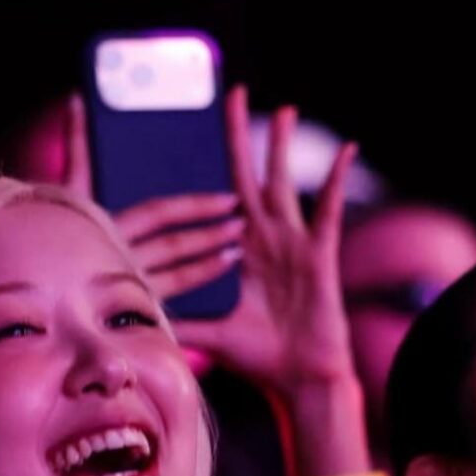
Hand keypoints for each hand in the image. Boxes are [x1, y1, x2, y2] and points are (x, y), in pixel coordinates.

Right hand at [55, 94, 245, 304]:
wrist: (24, 270)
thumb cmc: (44, 225)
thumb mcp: (64, 185)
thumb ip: (77, 143)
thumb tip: (78, 99)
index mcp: (105, 223)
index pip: (160, 212)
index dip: (196, 205)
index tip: (228, 198)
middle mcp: (117, 254)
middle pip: (174, 244)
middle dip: (210, 233)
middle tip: (241, 222)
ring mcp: (120, 283)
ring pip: (175, 274)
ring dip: (207, 261)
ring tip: (236, 252)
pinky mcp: (122, 305)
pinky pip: (165, 298)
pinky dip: (190, 287)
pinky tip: (212, 283)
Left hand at [174, 86, 358, 398]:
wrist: (298, 380)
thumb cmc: (256, 356)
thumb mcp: (205, 329)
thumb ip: (173, 316)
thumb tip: (128, 314)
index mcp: (237, 251)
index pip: (213, 202)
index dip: (200, 172)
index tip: (183, 139)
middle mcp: (264, 240)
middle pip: (246, 178)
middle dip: (238, 138)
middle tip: (231, 96)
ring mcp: (292, 244)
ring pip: (283, 184)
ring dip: (283, 147)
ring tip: (283, 108)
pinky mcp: (318, 254)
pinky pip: (329, 210)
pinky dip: (338, 180)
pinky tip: (346, 151)